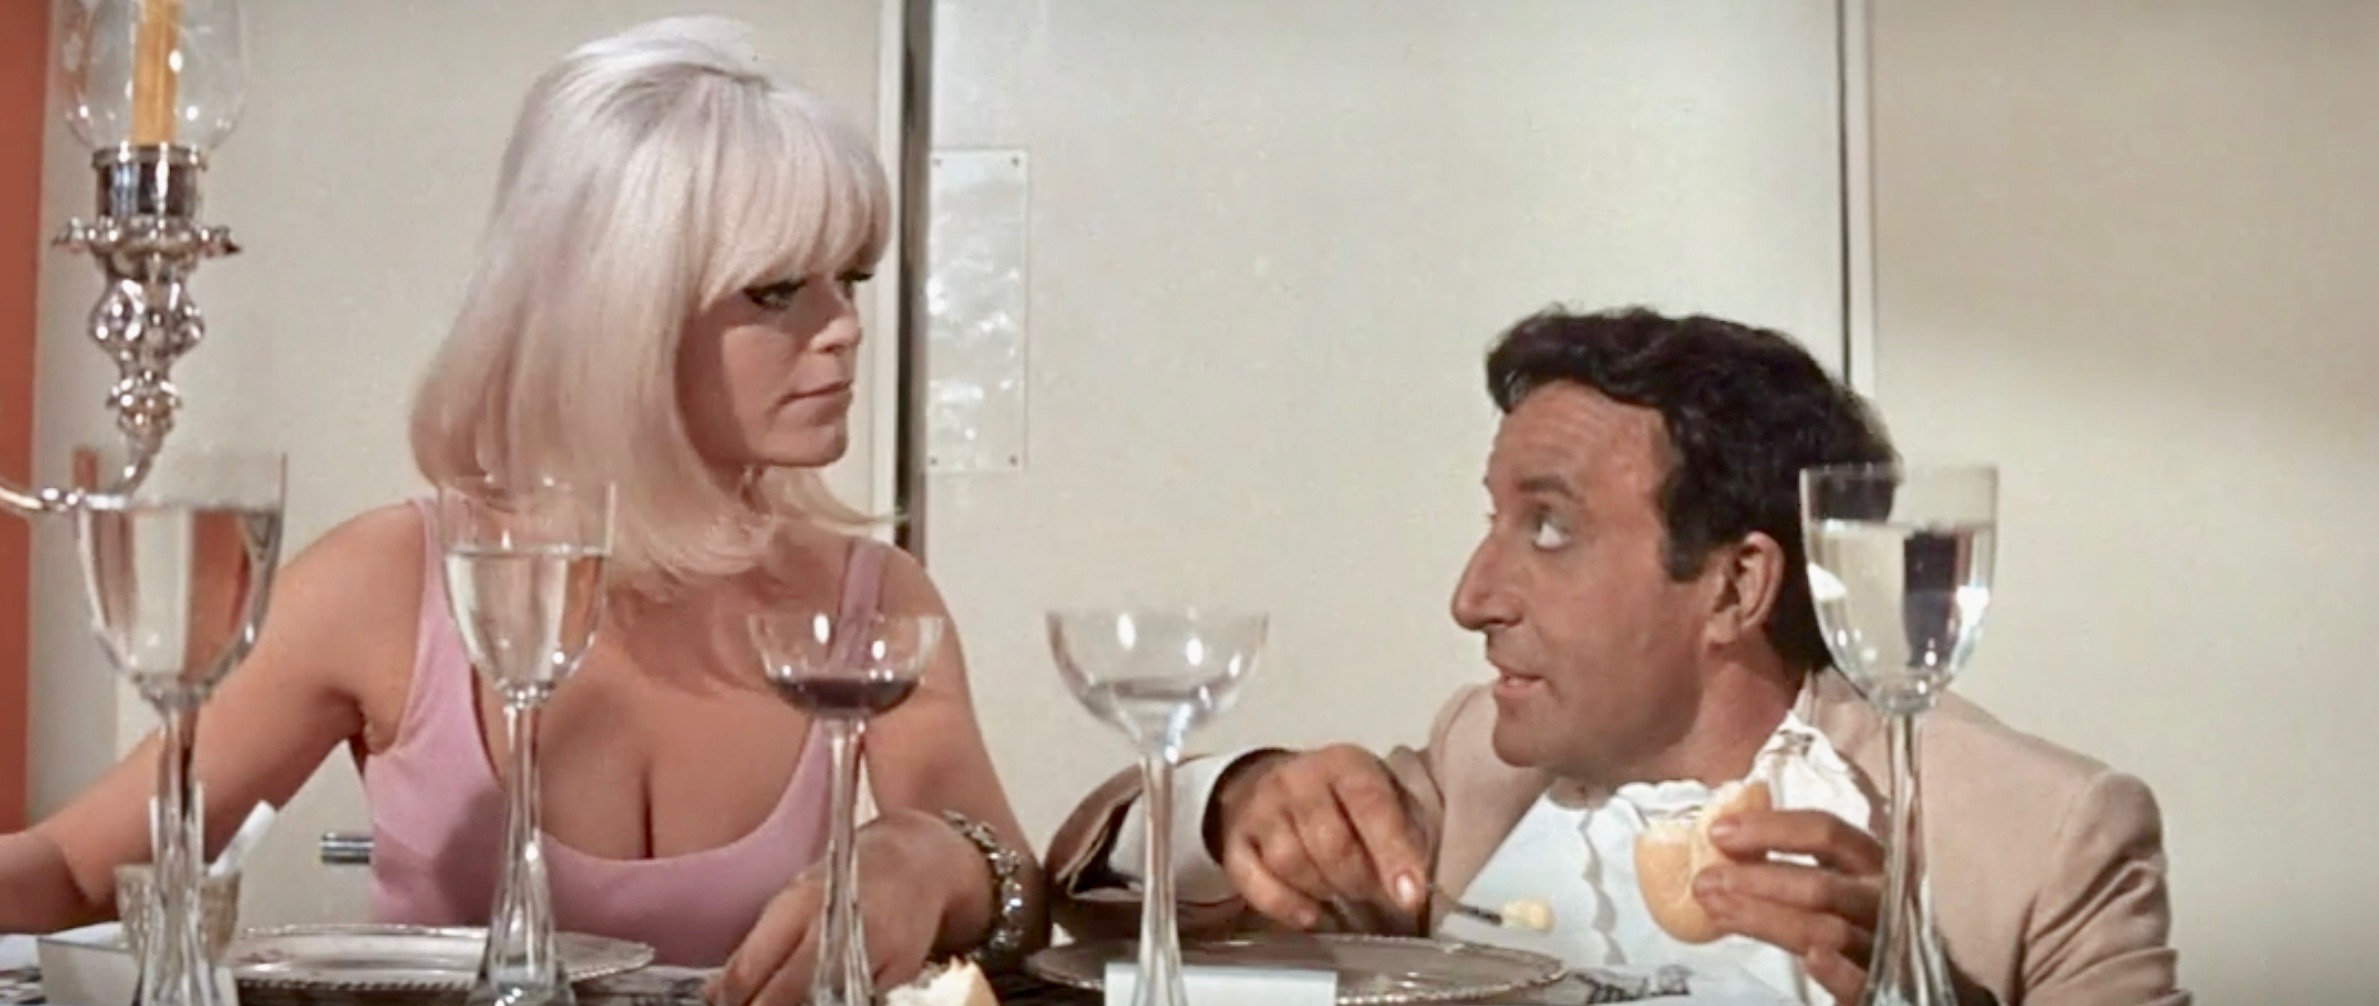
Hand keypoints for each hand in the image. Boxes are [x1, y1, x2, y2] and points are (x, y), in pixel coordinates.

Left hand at [707, 810, 972, 1005]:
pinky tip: (819, 998)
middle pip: (779, 997)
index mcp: (801, 903)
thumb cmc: (848, 881)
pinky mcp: (893, 977)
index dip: (728, 999)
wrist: (919, 868)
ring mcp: (867, 955)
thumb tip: (716, 993)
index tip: (719, 1004)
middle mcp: (834, 930)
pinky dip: (828, 1004)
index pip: (749, 970)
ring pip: (815, 1005)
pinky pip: (849, 1002)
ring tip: (781, 1000)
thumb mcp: (797, 899)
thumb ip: (758, 947)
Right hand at [1211, 744, 1430, 928]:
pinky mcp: (1234, 842)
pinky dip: (1286, 906)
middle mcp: (1297, 779)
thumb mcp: (1382, 795)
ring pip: (1292, 864)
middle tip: (1373, 892)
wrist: (1269, 783)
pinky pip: (1256, 884)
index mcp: (1345, 764)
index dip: (1392, 852)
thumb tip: (1415, 885)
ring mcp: (1260, 809)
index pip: (1371, 805)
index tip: (1410, 895)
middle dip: (1359, 880)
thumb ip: (1406, 831)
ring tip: (1340, 891)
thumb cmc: (1341, 799)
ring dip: (1324, 891)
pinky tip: (1310, 914)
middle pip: (1330, 844)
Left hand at [1695, 808, 1883, 1002]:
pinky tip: (1814, 959)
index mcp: (1869, 863)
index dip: (1772, 829)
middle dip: (1758, 880)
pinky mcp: (1881, 986)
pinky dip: (1839, 971)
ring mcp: (1884, 943)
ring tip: (1720, 911)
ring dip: (1768, 919)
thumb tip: (1721, 842)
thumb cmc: (1841, 918)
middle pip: (1823, 884)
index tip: (1719, 832)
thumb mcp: (1823, 883)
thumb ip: (1785, 866)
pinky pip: (1863, 982)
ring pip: (1829, 930)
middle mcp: (1881, 899)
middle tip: (1706, 881)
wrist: (1880, 977)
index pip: (1826, 833)